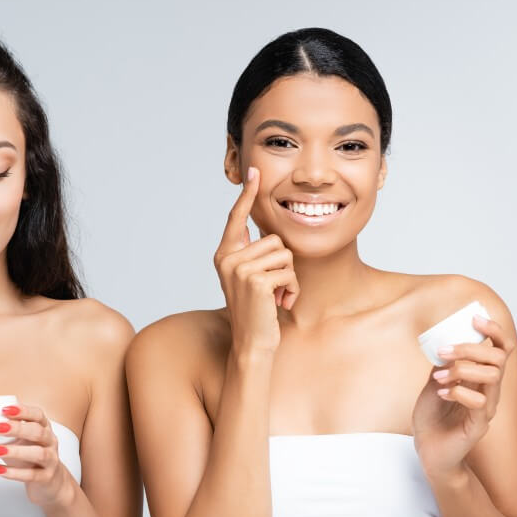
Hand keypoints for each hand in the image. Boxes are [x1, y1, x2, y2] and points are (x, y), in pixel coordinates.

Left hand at [0, 403, 73, 509]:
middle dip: (17, 428)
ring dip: (14, 451)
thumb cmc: (32, 457)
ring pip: (38, 453)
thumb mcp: (23, 440)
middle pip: (38, 432)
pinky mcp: (46, 477)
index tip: (5, 410)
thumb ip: (10, 431)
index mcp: (44, 428)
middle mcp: (50, 442)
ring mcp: (51, 460)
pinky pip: (31, 475)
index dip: (23, 411)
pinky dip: (12, 473)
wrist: (51, 481)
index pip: (38, 415)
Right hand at [213, 167, 299, 352]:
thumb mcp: (252, 279)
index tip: (255, 172)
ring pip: (284, 254)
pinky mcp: (255, 280)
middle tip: (274, 290)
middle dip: (284, 265)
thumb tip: (264, 230)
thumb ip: (254, 254)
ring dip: (290, 278)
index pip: (237, 218)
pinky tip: (280, 304)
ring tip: (277, 297)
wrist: (252, 344)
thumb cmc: (257, 312)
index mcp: (225, 254)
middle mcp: (228, 258)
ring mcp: (240, 269)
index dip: (248, 195)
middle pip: (274, 239)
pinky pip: (288, 272)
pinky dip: (292, 290)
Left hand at [412, 315, 515, 479]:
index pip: (501, 350)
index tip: (475, 318)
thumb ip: (442, 365)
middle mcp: (489, 391)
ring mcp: (486, 408)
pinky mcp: (479, 425)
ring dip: (462, 370)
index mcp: (480, 378)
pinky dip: (458, 392)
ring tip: (438, 378)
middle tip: (442, 353)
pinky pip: (479, 402)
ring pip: (492, 377)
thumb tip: (443, 341)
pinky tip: (442, 394)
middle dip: (469, 349)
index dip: (494, 331)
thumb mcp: (434, 383)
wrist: (428, 449)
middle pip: (498, 359)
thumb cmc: (432, 417)